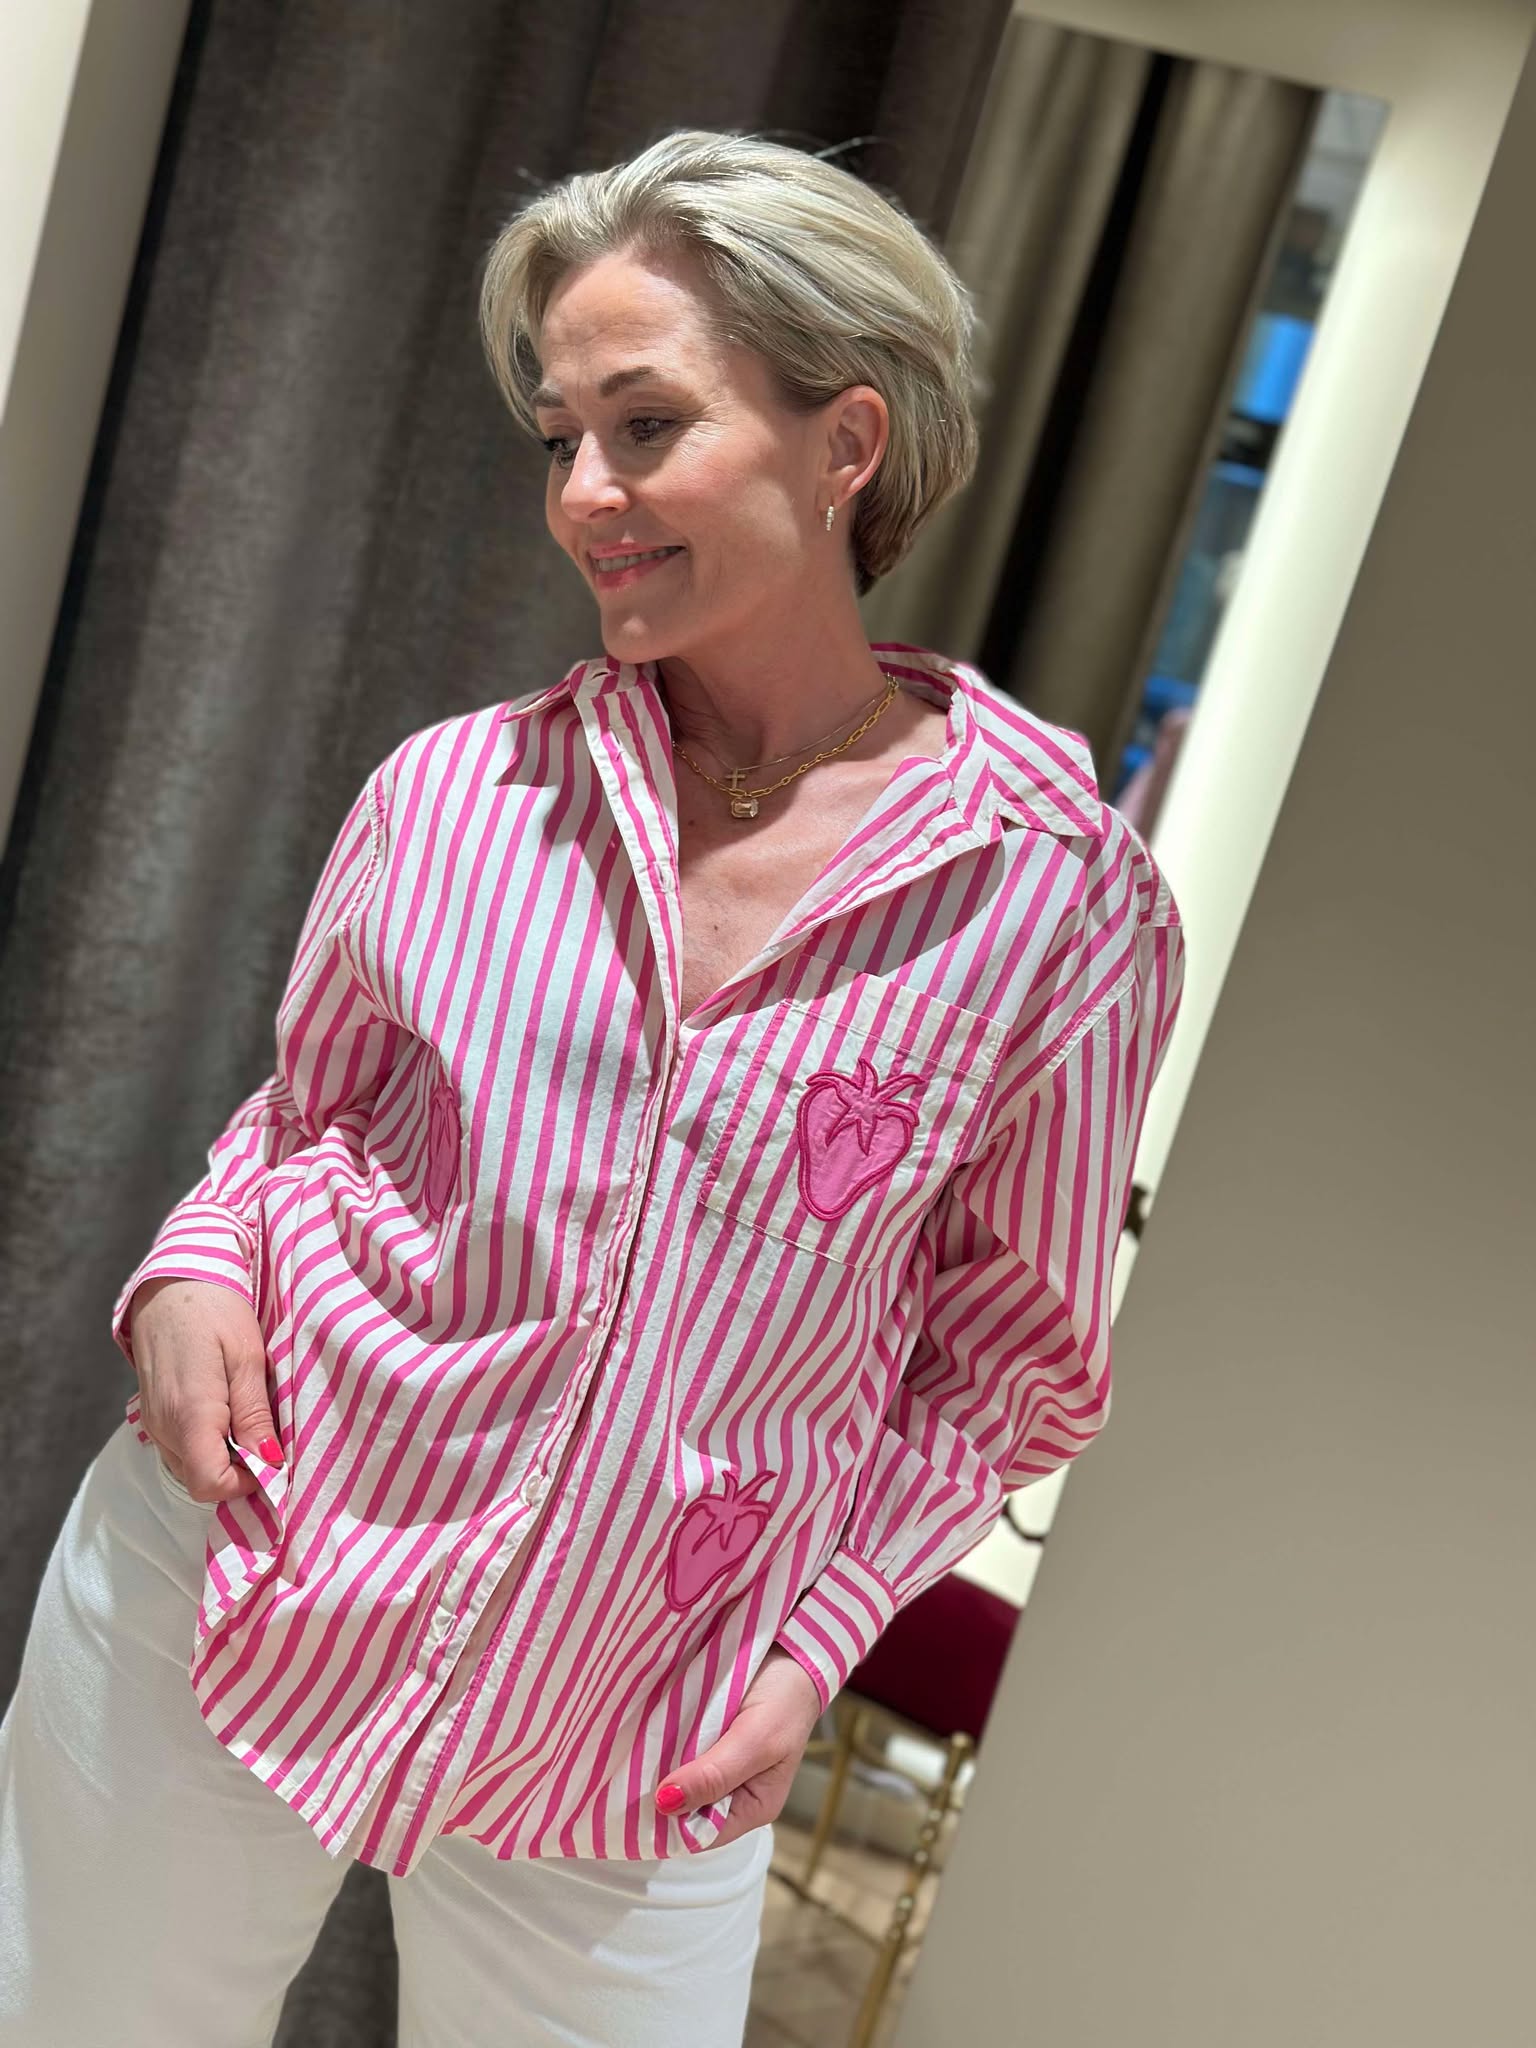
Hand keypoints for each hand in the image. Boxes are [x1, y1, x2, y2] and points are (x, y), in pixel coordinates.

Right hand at [127, 1276, 282, 1504]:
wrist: (170, 1282)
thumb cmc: (215, 1309)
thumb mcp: (247, 1357)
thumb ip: (254, 1414)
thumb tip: (270, 1462)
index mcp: (189, 1414)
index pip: (210, 1484)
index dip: (246, 1485)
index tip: (273, 1460)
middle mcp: (163, 1426)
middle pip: (201, 1479)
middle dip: (239, 1471)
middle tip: (268, 1435)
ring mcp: (153, 1422)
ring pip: (191, 1465)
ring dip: (224, 1456)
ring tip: (249, 1416)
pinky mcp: (152, 1414)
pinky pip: (181, 1447)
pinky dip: (207, 1442)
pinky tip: (228, 1411)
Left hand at [654, 1646, 824, 1848]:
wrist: (792, 1651)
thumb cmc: (785, 1702)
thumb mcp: (755, 1741)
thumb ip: (714, 1775)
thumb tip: (665, 1804)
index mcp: (751, 1808)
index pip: (700, 1834)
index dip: (669, 1824)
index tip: (640, 1803)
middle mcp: (731, 1793)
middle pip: (685, 1808)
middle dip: (660, 1793)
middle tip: (631, 1772)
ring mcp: (715, 1765)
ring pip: (677, 1778)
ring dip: (657, 1766)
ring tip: (635, 1752)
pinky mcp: (704, 1739)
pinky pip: (677, 1751)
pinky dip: (663, 1743)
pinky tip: (648, 1733)